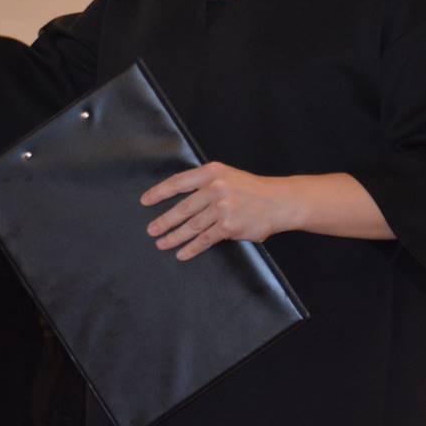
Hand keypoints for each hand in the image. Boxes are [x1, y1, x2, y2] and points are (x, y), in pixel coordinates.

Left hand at [141, 162, 293, 260]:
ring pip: (191, 226)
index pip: (179, 182)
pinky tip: (182, 253)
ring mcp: (222, 208)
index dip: (160, 192)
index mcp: (212, 172)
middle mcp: (215, 188)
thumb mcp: (227, 176)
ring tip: (162, 243)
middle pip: (182, 208)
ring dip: (174, 237)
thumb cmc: (251, 189)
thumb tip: (181, 196)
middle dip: (164, 221)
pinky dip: (191, 248)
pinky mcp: (229, 227)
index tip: (145, 201)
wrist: (279, 201)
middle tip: (151, 230)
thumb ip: (206, 183)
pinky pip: (205, 239)